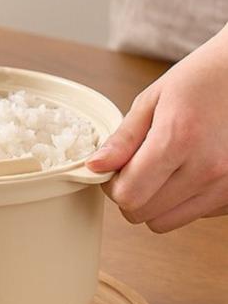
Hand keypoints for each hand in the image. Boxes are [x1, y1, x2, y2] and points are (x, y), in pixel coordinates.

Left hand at [87, 27, 227, 232]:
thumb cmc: (200, 81)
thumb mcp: (152, 101)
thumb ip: (122, 139)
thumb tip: (95, 166)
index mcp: (179, 139)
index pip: (128, 195)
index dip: (111, 186)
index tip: (113, 170)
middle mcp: (208, 168)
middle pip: (143, 214)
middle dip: (130, 194)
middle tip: (134, 168)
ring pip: (167, 222)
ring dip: (154, 202)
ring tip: (162, 169)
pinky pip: (193, 216)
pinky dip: (182, 201)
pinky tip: (188, 171)